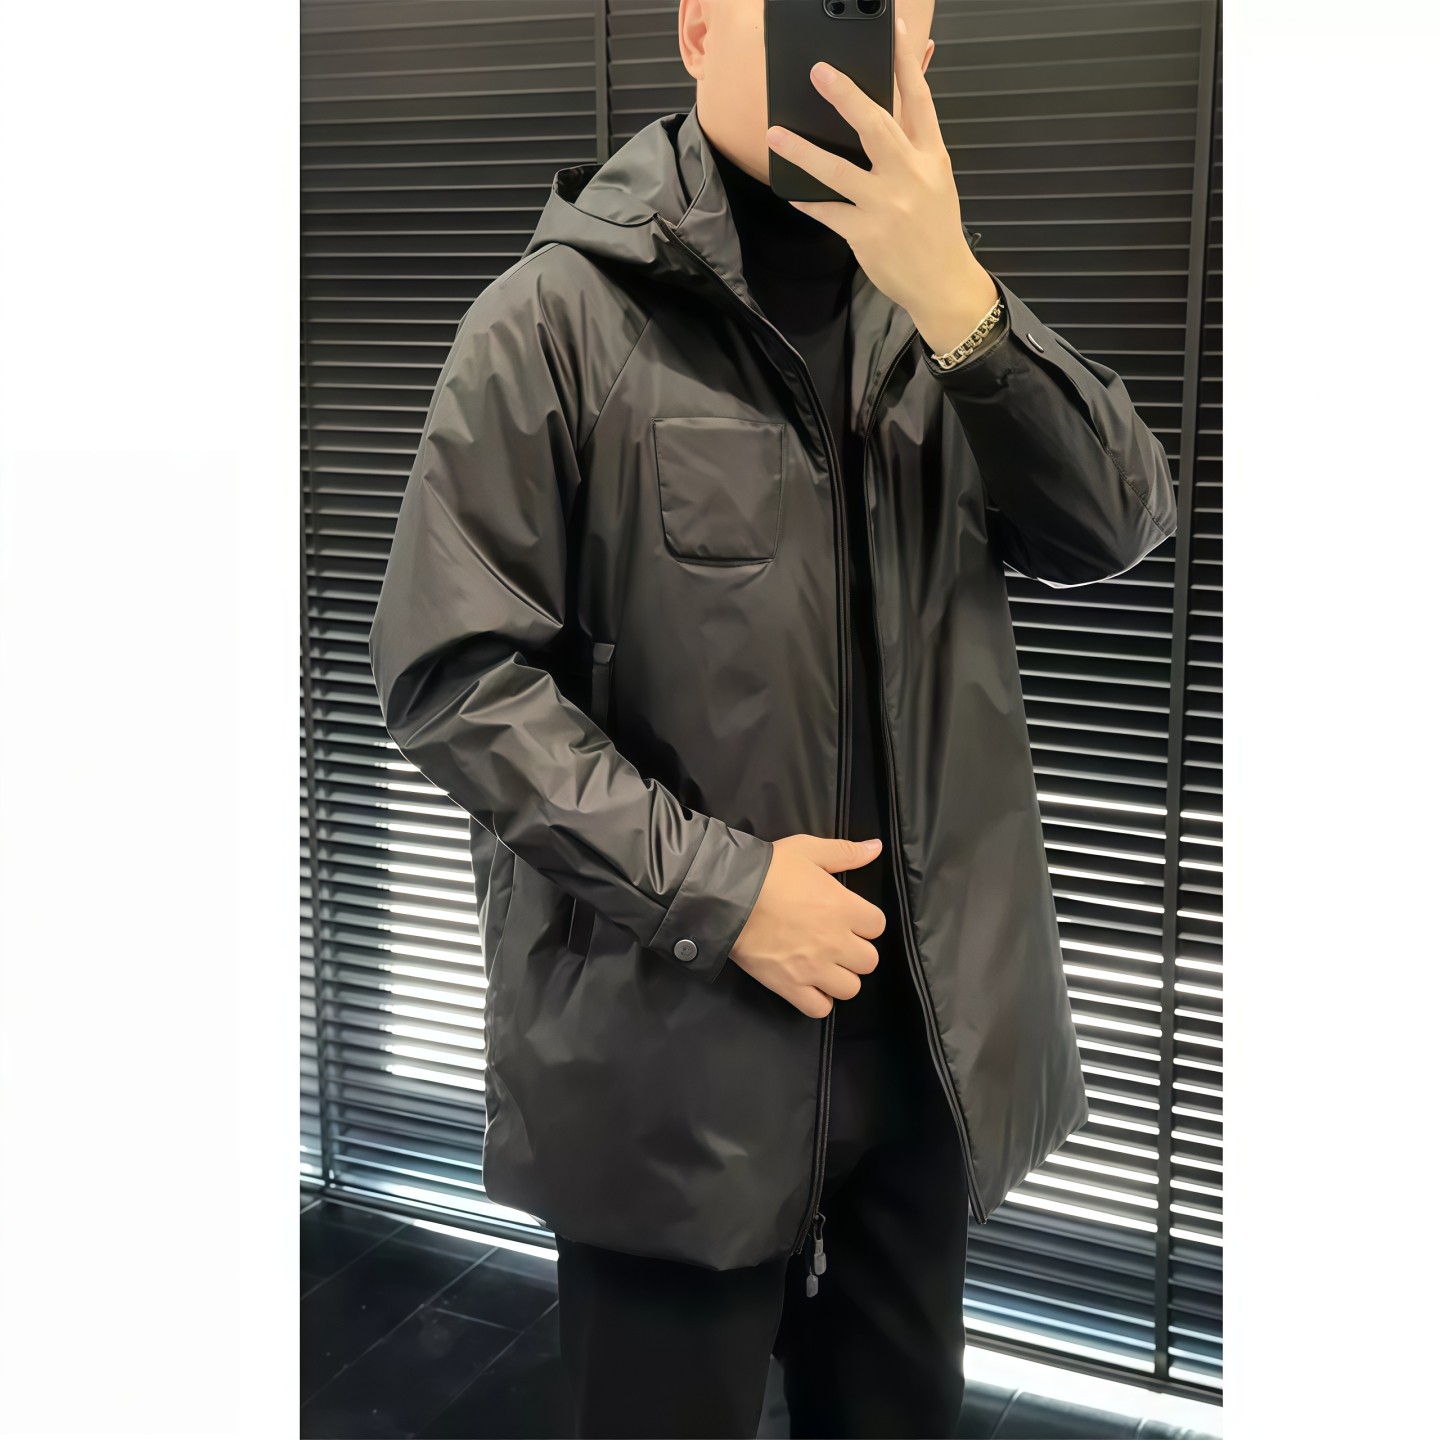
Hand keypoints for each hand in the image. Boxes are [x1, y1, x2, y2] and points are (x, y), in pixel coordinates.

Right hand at [729, 833, 887, 1018]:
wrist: (727, 895)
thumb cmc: (769, 869)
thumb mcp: (808, 849)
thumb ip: (845, 852)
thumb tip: (876, 848)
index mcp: (844, 908)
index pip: (878, 926)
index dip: (865, 921)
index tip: (849, 917)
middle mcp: (835, 942)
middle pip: (869, 961)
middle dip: (856, 952)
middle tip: (836, 942)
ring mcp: (814, 968)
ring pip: (850, 988)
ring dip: (841, 977)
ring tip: (824, 965)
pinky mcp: (790, 986)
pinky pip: (820, 1008)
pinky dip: (818, 1000)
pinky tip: (810, 985)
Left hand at [764, 15, 998, 353]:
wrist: (943, 283)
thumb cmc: (936, 229)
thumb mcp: (936, 178)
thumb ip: (915, 142)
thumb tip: (899, 103)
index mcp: (931, 156)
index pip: (919, 98)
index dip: (906, 60)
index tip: (891, 27)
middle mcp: (910, 175)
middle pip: (876, 126)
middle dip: (846, 96)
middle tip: (818, 71)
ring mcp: (887, 205)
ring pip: (839, 171)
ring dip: (804, 151)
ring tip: (776, 134)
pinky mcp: (867, 234)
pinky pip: (828, 211)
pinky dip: (809, 201)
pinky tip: (792, 192)